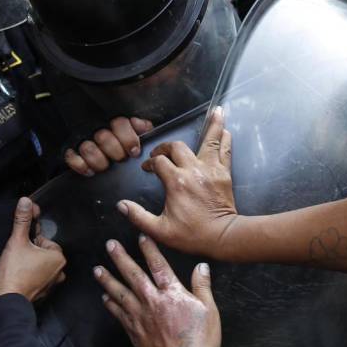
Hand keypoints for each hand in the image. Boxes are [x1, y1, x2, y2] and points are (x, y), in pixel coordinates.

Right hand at [0, 197, 66, 303]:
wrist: (6, 301)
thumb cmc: (13, 273)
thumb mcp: (17, 241)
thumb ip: (22, 220)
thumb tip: (26, 202)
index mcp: (58, 258)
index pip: (44, 240)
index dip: (29, 241)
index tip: (20, 246)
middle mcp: (59, 272)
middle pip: (42, 253)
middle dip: (29, 253)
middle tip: (16, 257)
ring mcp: (51, 284)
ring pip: (39, 265)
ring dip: (28, 264)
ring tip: (16, 267)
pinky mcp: (42, 293)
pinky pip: (36, 278)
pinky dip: (27, 276)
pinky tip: (17, 276)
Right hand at [64, 116, 154, 175]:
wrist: (104, 160)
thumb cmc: (125, 144)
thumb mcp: (137, 134)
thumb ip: (142, 128)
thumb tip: (141, 125)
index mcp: (115, 124)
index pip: (120, 123)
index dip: (128, 138)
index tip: (134, 151)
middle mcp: (98, 130)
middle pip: (103, 137)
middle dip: (115, 152)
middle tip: (120, 159)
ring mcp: (84, 141)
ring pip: (87, 148)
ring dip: (98, 160)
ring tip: (106, 166)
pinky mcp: (72, 152)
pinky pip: (71, 157)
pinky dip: (80, 165)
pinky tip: (90, 171)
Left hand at [93, 235, 219, 346]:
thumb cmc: (199, 342)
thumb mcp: (209, 311)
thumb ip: (202, 286)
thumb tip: (201, 266)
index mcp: (172, 293)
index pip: (158, 265)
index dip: (149, 250)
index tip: (140, 237)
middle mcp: (152, 301)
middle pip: (133, 274)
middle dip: (121, 258)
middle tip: (110, 245)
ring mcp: (140, 317)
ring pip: (120, 293)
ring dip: (108, 279)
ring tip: (97, 269)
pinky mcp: (133, 332)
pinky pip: (118, 313)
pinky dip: (111, 304)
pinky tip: (105, 298)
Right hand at [117, 107, 240, 259]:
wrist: (222, 237)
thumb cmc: (192, 235)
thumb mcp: (160, 230)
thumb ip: (138, 216)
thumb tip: (121, 205)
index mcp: (176, 182)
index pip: (159, 162)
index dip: (151, 163)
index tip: (148, 169)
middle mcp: (193, 170)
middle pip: (178, 147)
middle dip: (167, 146)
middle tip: (162, 151)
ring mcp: (211, 170)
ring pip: (210, 141)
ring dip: (212, 125)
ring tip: (217, 109)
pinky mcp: (224, 174)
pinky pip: (225, 152)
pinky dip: (225, 140)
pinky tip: (225, 129)